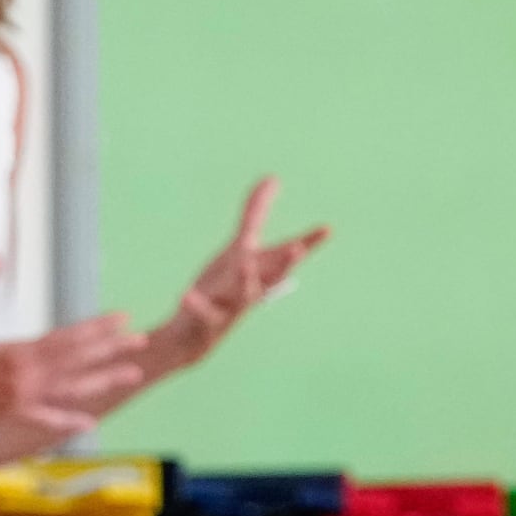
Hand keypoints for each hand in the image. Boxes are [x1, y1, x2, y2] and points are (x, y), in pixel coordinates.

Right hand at [0, 261, 151, 453]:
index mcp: (13, 355)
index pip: (66, 340)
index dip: (97, 330)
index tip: (122, 319)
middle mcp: (23, 381)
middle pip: (78, 364)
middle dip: (112, 351)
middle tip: (143, 341)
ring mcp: (18, 402)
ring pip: (71, 391)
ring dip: (104, 382)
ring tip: (134, 374)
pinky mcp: (8, 415)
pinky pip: (45, 419)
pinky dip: (68, 420)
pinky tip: (91, 421)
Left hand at [134, 179, 327, 380]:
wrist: (193, 337)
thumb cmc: (222, 289)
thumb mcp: (239, 248)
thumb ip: (255, 213)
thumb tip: (272, 177)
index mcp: (260, 271)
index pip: (286, 255)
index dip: (307, 242)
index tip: (327, 228)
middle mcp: (250, 288)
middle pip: (272, 275)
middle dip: (285, 261)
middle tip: (298, 248)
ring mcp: (229, 306)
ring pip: (242, 293)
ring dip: (245, 279)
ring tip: (245, 263)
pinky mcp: (205, 321)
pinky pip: (202, 312)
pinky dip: (196, 304)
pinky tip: (187, 294)